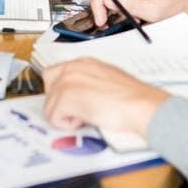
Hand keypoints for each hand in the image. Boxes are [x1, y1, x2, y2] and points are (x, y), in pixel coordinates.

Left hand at [42, 58, 168, 133]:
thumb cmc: (132, 97)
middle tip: (78, 112)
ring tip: (87, 116)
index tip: (71, 103)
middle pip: (47, 87)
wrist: (139, 104)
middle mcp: (72, 68)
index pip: (55, 74)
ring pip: (50, 106)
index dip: (62, 92)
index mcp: (83, 63)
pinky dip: (68, 124)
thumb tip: (80, 96)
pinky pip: (53, 117)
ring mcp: (66, 82)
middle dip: (59, 102)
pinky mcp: (65, 98)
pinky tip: (86, 120)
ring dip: (66, 116)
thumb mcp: (107, 80)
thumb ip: (88, 83)